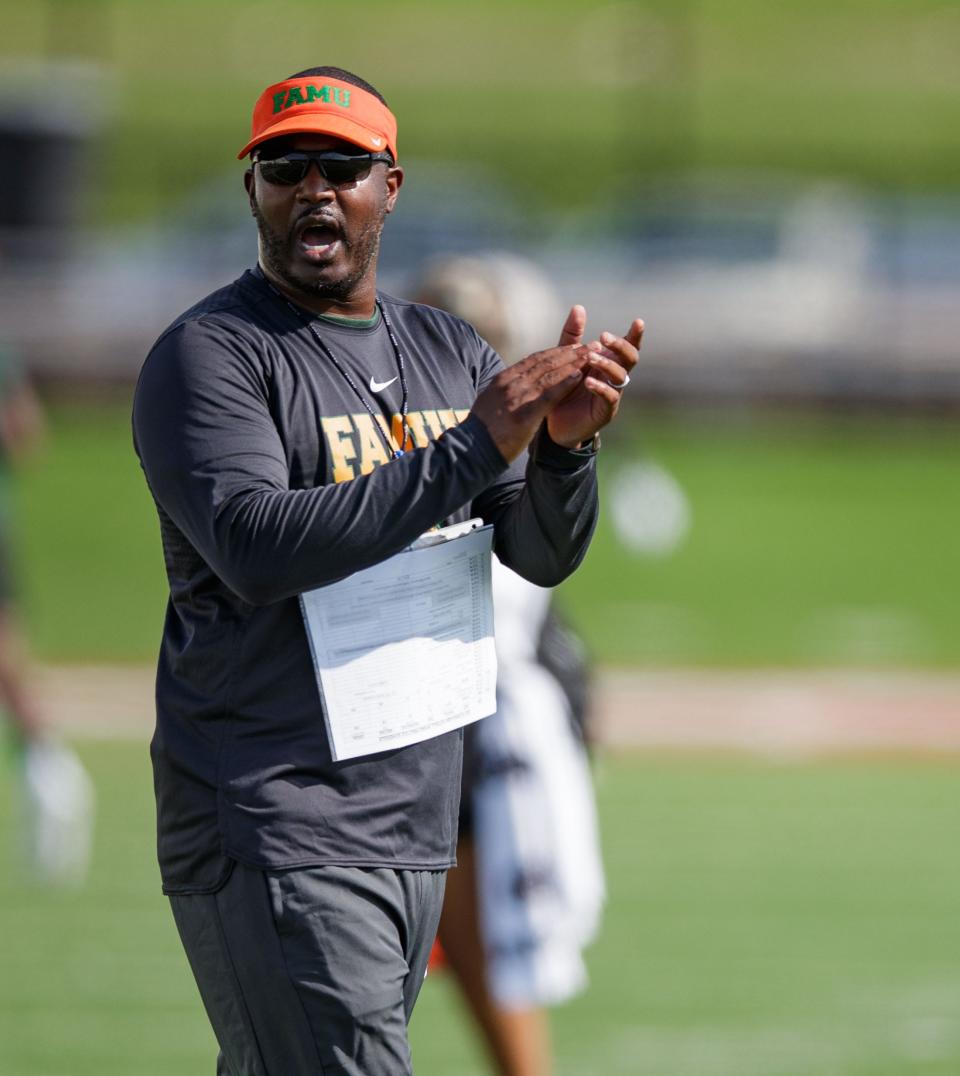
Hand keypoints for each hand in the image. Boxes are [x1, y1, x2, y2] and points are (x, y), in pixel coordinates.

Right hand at [471, 344, 597, 462]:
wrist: (472, 451)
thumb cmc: (481, 433)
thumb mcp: (489, 404)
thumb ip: (503, 393)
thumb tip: (510, 387)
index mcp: (502, 380)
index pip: (533, 360)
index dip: (554, 352)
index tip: (570, 347)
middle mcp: (510, 383)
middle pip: (544, 362)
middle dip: (568, 352)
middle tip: (587, 345)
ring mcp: (517, 397)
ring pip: (549, 374)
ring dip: (572, 363)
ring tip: (589, 356)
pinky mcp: (525, 413)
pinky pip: (549, 394)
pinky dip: (565, 384)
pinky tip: (579, 377)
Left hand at [546, 314, 643, 447]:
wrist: (557, 422)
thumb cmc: (566, 387)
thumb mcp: (567, 358)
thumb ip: (573, 336)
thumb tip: (578, 307)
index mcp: (610, 361)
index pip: (627, 346)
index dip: (635, 335)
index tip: (638, 322)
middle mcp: (615, 376)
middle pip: (630, 358)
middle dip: (620, 346)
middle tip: (604, 337)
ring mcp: (613, 393)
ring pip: (620, 376)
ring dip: (606, 364)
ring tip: (590, 358)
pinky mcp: (606, 410)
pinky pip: (609, 397)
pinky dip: (600, 387)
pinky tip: (588, 381)